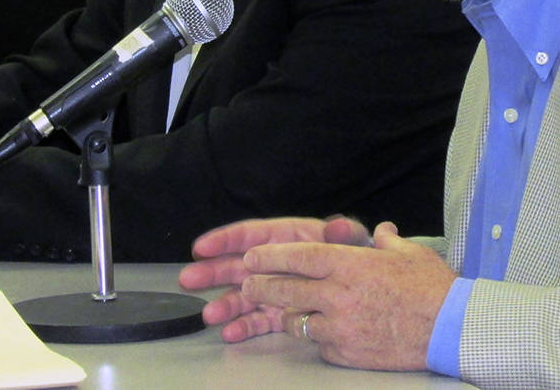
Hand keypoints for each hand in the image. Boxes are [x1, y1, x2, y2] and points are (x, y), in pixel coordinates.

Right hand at [179, 216, 370, 341]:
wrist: (371, 287)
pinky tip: (230, 333)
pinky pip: (258, 319)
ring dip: (225, 304)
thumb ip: (344, 233)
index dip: (225, 240)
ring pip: (244, 295)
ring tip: (208, 315)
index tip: (201, 247)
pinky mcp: (281, 313)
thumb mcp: (354, 241)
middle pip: (238, 265)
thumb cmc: (358, 256)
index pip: (251, 235)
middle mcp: (276, 263)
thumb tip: (337, 226)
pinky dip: (244, 327)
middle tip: (188, 279)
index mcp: (288, 239)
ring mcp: (276, 289)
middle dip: (213, 272)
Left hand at [240, 221, 456, 371]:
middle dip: (259, 288)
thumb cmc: (432, 287)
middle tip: (248, 286)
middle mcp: (338, 295)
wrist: (452, 328)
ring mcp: (341, 328)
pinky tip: (322, 333)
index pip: (296, 258)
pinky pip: (319, 346)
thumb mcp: (408, 253)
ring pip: (295, 322)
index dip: (268, 258)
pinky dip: (317, 339)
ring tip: (283, 311)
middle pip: (284, 291)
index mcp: (349, 265)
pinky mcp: (347, 354)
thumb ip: (385, 241)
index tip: (250, 258)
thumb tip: (382, 231)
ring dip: (287, 316)